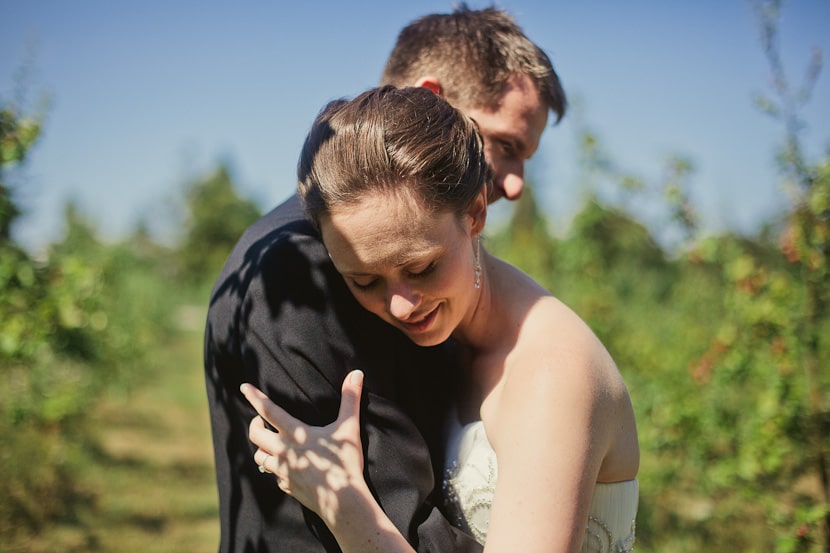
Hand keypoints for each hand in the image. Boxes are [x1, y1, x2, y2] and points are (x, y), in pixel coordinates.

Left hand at [240, 370, 366, 524]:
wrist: (343, 501)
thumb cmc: (345, 462)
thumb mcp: (349, 428)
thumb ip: (350, 399)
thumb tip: (357, 373)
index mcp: (296, 434)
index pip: (269, 410)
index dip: (255, 397)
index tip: (243, 387)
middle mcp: (284, 451)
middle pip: (255, 435)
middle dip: (254, 424)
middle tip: (259, 420)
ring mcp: (283, 471)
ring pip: (260, 458)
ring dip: (262, 449)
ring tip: (269, 444)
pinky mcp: (287, 486)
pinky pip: (275, 476)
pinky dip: (276, 470)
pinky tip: (285, 469)